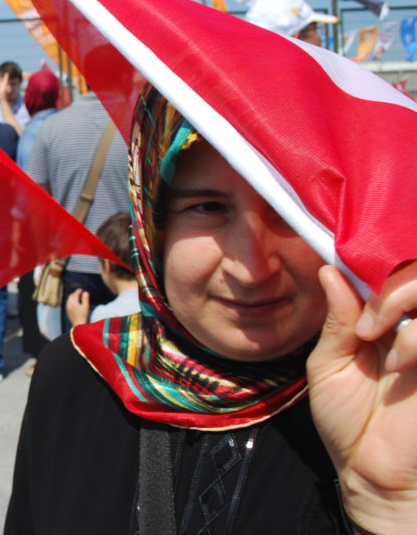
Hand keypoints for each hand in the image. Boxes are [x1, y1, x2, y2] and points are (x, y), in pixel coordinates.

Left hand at [66, 289, 90, 325]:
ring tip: (78, 297)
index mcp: (73, 302)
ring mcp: (67, 308)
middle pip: (71, 296)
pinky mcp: (67, 311)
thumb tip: (85, 292)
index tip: (81, 290)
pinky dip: (71, 301)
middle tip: (80, 293)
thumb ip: (85, 298)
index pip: (75, 294)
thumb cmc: (84, 315)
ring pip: (69, 300)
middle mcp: (69, 304)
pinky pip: (68, 304)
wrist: (79, 325)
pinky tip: (75, 303)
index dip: (78, 291)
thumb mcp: (86, 306)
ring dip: (73, 297)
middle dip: (75, 293)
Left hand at [307, 263, 416, 532]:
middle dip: (391, 284)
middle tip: (363, 322)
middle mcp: (413, 328)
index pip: (391, 271)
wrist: (371, 475)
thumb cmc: (349, 422)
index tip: (344, 268)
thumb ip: (337, 320)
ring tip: (372, 337)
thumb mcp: (329, 365)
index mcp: (385, 322)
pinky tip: (396, 367)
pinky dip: (414, 339)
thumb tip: (330, 271)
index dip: (371, 261)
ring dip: (399, 301)